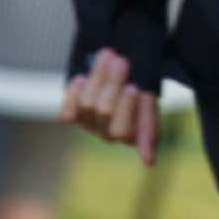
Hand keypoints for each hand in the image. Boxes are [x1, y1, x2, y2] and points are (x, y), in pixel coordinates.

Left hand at [60, 47, 160, 165]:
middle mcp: (109, 134)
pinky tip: (83, 77)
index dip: (126, 108)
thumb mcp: (149, 99)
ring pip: (87, 104)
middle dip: (112, 83)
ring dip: (97, 77)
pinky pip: (68, 110)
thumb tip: (150, 163)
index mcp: (133, 134)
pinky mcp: (73, 117)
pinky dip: (74, 92)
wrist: (120, 66)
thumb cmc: (140, 84)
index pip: (125, 130)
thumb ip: (149, 124)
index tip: (134, 87)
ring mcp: (90, 126)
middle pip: (105, 111)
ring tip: (108, 55)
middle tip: (121, 60)